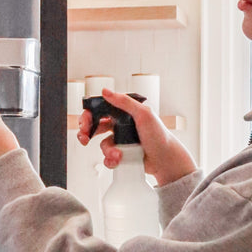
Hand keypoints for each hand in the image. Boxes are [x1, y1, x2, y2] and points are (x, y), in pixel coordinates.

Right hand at [78, 88, 196, 186]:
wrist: (165, 159)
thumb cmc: (159, 135)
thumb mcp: (143, 114)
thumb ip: (124, 102)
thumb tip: (106, 91)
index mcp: (124, 113)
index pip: (100, 110)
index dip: (89, 115)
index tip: (85, 122)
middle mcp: (120, 125)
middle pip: (95, 127)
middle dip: (86, 133)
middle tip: (85, 138)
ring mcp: (120, 141)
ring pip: (102, 145)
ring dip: (107, 151)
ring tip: (118, 154)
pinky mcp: (121, 154)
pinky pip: (107, 158)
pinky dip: (110, 160)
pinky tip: (118, 160)